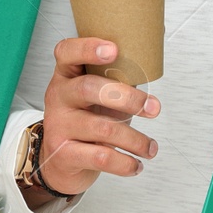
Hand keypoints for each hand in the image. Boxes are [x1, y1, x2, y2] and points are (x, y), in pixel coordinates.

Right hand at [32, 37, 160, 196]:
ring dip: (135, 140)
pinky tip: (136, 164)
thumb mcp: (95, 96)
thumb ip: (115, 81)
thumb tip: (152, 68)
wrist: (60, 162)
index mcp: (66, 76)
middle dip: (128, 98)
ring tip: (151, 147)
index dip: (88, 48)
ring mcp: (59, 125)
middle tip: (154, 108)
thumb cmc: (85, 120)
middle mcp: (58, 97)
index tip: (114, 49)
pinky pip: (101, 157)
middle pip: (89, 88)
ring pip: (102, 128)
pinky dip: (125, 163)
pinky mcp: (64, 155)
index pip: (67, 52)